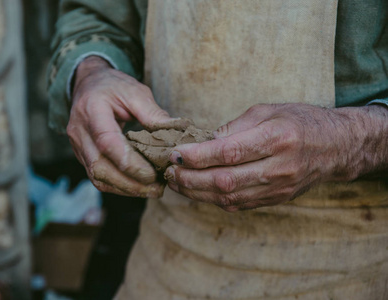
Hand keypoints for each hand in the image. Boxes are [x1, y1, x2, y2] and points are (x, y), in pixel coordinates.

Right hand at [67, 56, 187, 197]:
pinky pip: (97, 177)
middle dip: (130, 183)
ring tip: (151, 190)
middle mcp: (79, 131)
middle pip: (100, 167)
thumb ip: (153, 113)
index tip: (153, 174)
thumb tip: (176, 134)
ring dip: (125, 189)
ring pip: (97, 177)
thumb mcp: (136, 92)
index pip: (108, 143)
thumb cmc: (113, 86)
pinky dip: (118, 186)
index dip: (130, 163)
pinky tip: (137, 186)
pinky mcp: (81, 156)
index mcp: (92, 110)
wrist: (89, 83)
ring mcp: (77, 146)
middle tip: (157, 188)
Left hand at [164, 103, 387, 210]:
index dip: (197, 156)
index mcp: (276, 138)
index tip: (175, 154)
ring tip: (176, 183)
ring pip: (229, 197)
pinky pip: (239, 204)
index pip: (229, 152)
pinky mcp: (276, 199)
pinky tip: (197, 191)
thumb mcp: (268, 110)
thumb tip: (203, 142)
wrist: (336, 146)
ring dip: (197, 192)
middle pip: (225, 180)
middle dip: (190, 179)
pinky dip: (214, 199)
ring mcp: (278, 188)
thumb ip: (234, 127)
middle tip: (169, 172)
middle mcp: (278, 167)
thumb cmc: (300, 121)